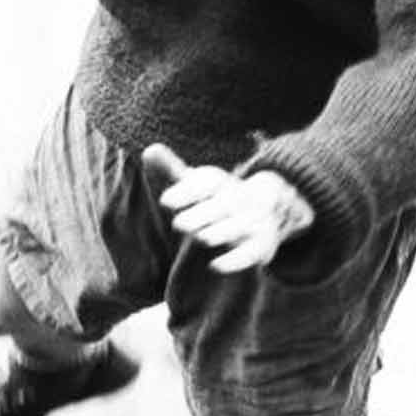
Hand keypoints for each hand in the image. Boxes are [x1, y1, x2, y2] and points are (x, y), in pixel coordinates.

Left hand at [142, 143, 313, 273]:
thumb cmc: (217, 198)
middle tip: (178, 224)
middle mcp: (240, 201)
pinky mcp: (261, 246)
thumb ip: (173, 169)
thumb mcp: (198, 183)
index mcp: (222, 184)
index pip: (208, 182)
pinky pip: (251, 253)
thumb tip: (150, 149)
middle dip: (203, 214)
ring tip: (200, 238)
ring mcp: (253, 223)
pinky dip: (235, 260)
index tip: (164, 201)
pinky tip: (215, 265)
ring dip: (221, 232)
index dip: (187, 191)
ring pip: (239, 227)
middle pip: (224, 204)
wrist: (265, 210)